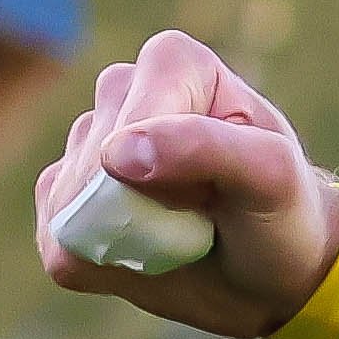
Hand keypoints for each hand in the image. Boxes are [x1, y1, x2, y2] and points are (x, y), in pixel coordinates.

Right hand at [34, 33, 338, 333]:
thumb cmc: (281, 214)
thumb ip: (204, 147)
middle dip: (146, 214)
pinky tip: (144, 254)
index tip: (217, 192)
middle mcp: (120, 92)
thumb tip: (115, 152)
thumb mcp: (271, 178)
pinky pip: (58, 243)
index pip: (131, 125)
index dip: (168, 179)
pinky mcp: (64, 201)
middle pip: (92, 168)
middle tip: (201, 221)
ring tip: (176, 236)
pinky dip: (103, 265)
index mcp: (172, 64)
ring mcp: (86, 146)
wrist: (273, 274)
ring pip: (69, 207)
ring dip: (126, 241)